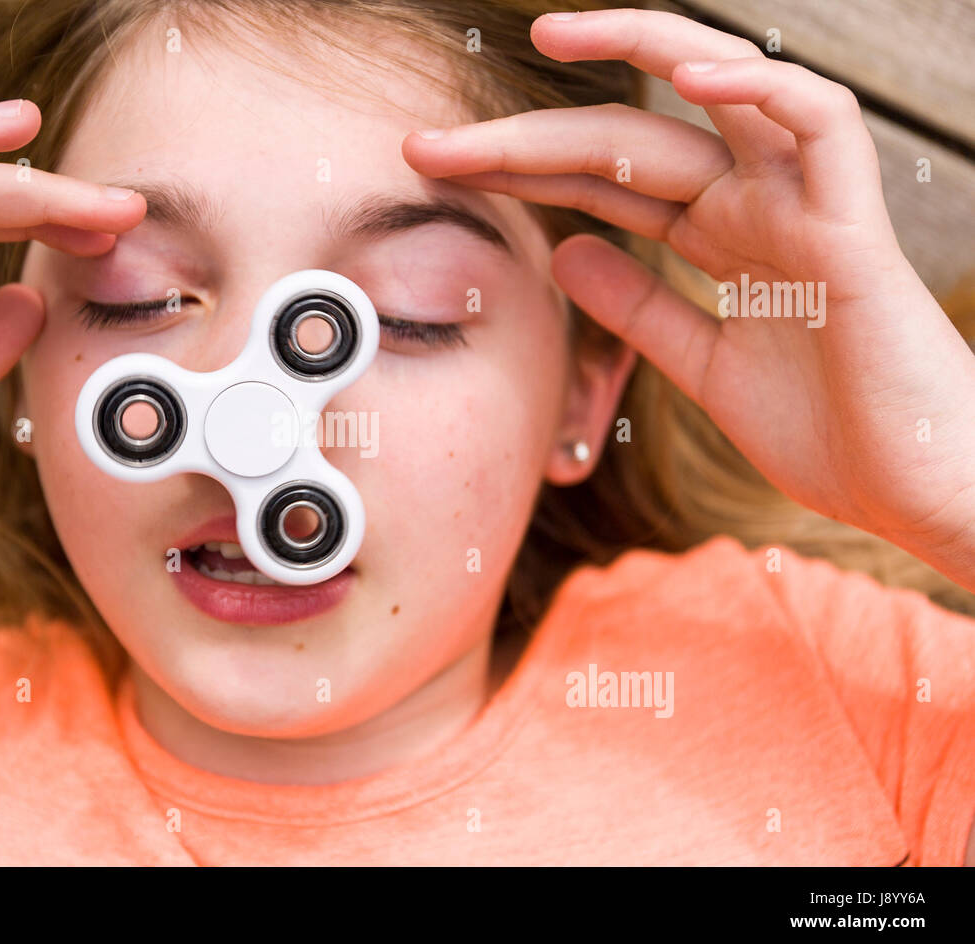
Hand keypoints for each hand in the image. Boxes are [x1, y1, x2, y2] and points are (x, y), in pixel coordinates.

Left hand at [401, 8, 974, 582]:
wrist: (913, 495)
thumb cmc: (829, 433)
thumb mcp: (700, 367)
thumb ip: (640, 308)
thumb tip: (565, 252)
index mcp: (719, 240)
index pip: (603, 183)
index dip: (522, 169)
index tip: (440, 170)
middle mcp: (755, 209)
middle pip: (629, 142)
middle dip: (528, 137)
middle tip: (432, 143)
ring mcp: (805, 208)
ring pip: (721, 96)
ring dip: (640, 54)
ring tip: (554, 34)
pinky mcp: (854, 227)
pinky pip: (819, 124)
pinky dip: (762, 90)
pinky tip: (690, 76)